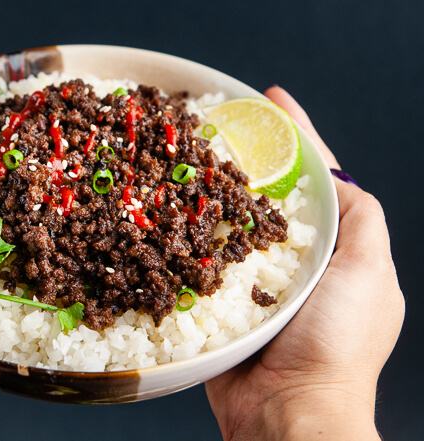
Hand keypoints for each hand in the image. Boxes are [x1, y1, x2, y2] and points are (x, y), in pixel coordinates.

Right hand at [205, 86, 403, 440]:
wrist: (288, 412)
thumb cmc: (335, 344)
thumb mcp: (368, 274)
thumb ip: (362, 221)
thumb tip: (340, 177)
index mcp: (333, 251)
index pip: (317, 180)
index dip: (297, 137)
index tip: (273, 100)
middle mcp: (293, 262)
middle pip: (267, 197)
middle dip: (246, 160)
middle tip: (217, 125)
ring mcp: (254, 283)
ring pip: (229, 225)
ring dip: (210, 194)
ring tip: (186, 158)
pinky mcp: (220, 304)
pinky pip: (201, 262)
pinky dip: (187, 239)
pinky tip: (168, 216)